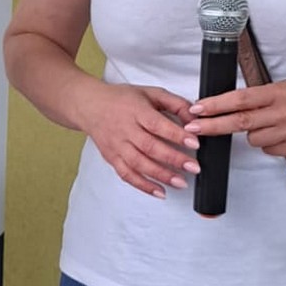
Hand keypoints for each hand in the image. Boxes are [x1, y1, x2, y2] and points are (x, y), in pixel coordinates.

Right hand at [86, 83, 200, 198]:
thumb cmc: (122, 100)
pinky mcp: (112, 158)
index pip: (157, 124)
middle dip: (173, 159)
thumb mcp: (151, 93)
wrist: (90, 106)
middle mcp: (125, 130)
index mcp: (136, 111)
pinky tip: (159, 192)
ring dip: (161, 176)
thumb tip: (195, 118)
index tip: (194, 143)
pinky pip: (127, 175)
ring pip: (139, 164)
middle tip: (193, 168)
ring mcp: (117, 146)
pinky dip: (143, 186)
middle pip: (150, 147)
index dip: (176, 135)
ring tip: (180, 183)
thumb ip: (175, 104)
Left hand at [188, 76, 285, 156]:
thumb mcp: (280, 86)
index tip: (196, 109)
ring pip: (254, 140)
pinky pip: (269, 150)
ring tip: (266, 123)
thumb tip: (220, 106)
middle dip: (214, 126)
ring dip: (251, 134)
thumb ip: (255, 97)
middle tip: (193, 128)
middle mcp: (285, 112)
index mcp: (278, 92)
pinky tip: (279, 133)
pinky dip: (267, 144)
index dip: (216, 105)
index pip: (241, 99)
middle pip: (241, 122)